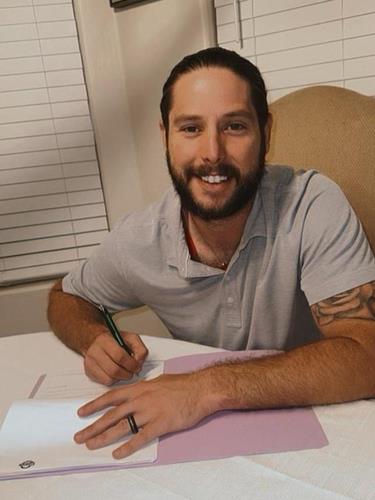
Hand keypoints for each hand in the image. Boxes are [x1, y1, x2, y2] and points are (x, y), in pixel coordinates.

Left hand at [74, 372, 214, 458]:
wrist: (200, 389)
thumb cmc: (182, 384)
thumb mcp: (159, 381)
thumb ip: (144, 389)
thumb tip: (136, 393)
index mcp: (139, 388)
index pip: (111, 397)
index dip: (94, 405)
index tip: (82, 412)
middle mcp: (140, 399)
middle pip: (111, 414)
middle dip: (93, 426)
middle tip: (79, 436)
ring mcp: (149, 412)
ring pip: (121, 426)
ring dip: (104, 437)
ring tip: (91, 445)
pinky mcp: (160, 424)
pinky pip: (140, 438)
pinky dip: (128, 446)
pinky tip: (118, 453)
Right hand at [83, 328, 147, 384]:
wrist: (96, 340)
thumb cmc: (114, 340)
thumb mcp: (130, 338)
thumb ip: (139, 348)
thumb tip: (139, 362)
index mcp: (105, 341)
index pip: (119, 356)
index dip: (131, 364)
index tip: (137, 366)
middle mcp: (95, 352)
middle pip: (114, 370)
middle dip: (127, 373)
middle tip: (132, 371)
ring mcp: (90, 363)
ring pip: (109, 378)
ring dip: (121, 378)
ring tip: (124, 371)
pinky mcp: (89, 372)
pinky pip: (104, 382)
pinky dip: (114, 380)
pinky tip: (116, 373)